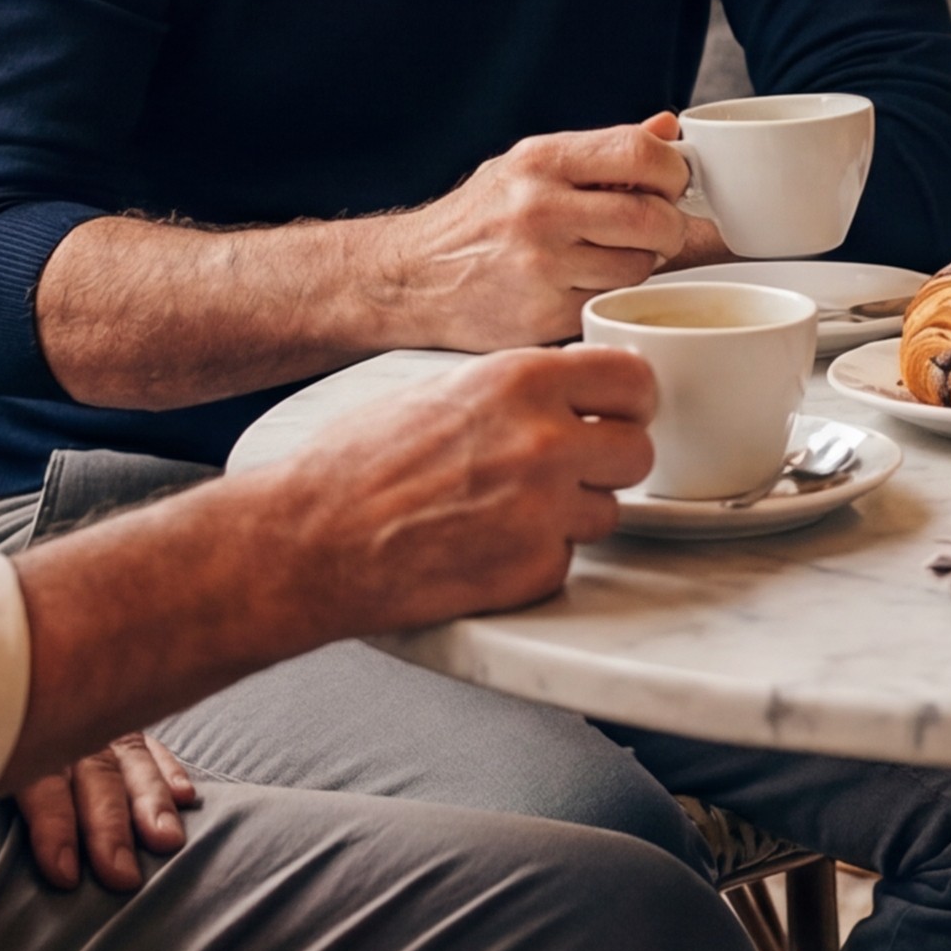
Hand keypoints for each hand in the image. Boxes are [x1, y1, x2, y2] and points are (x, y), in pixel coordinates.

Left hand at [12, 731, 198, 891]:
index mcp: (22, 746)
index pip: (41, 786)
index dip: (54, 826)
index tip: (65, 874)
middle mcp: (68, 735)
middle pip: (95, 778)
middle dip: (110, 827)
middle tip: (122, 875)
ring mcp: (101, 730)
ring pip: (131, 763)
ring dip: (151, 802)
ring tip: (167, 840)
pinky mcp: (124, 729)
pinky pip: (151, 747)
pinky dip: (168, 770)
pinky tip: (186, 796)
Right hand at [271, 342, 658, 637]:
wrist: (313, 539)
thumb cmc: (357, 464)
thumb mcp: (445, 390)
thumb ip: (518, 389)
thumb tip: (571, 390)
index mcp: (523, 382)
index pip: (633, 379)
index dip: (630, 402)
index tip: (619, 414)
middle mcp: (545, 442)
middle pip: (637, 451)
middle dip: (608, 464)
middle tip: (568, 471)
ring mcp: (544, 511)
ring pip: (608, 511)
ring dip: (573, 515)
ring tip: (508, 512)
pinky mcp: (533, 570)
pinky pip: (568, 560)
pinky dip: (537, 559)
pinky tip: (487, 547)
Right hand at [367, 118, 697, 350]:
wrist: (409, 278)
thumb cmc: (476, 221)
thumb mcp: (525, 167)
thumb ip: (598, 152)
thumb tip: (666, 129)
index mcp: (539, 160)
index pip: (640, 152)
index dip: (672, 171)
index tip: (669, 185)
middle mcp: (539, 208)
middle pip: (652, 216)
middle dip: (669, 226)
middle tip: (657, 231)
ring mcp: (541, 264)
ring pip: (639, 266)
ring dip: (640, 265)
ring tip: (609, 258)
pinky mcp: (543, 314)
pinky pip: (611, 302)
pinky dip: (611, 296)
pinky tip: (585, 286)